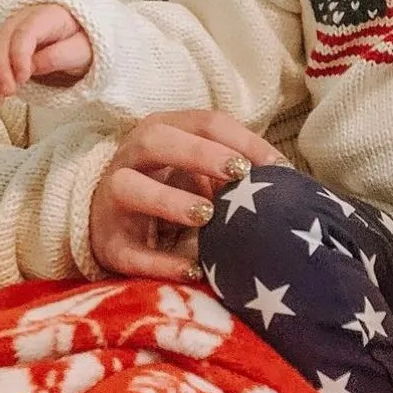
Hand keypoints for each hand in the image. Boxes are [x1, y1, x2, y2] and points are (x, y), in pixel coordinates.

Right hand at [0, 3, 92, 104]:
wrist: (80, 38)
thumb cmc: (84, 43)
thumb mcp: (81, 50)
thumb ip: (59, 56)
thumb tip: (33, 66)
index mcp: (46, 16)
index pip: (24, 33)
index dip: (18, 56)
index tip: (22, 79)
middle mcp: (23, 19)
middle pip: (2, 41)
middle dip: (0, 69)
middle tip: (7, 93)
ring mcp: (10, 30)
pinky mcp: (3, 44)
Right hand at [90, 109, 285, 281]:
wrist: (112, 224)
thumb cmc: (171, 187)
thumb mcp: (199, 171)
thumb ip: (234, 170)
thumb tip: (285, 179)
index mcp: (161, 131)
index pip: (204, 122)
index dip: (242, 140)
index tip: (275, 166)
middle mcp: (131, 158)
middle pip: (156, 139)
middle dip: (199, 154)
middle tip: (239, 173)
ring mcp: (112, 200)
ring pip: (129, 187)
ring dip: (169, 200)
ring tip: (206, 216)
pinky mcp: (107, 243)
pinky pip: (129, 251)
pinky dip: (160, 262)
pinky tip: (193, 271)